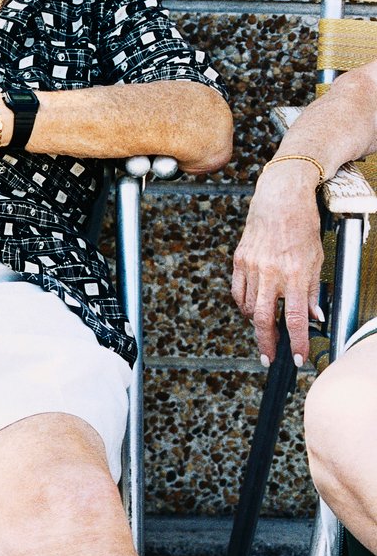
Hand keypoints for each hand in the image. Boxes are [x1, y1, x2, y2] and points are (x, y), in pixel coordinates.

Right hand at [232, 166, 327, 365]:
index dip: (297, 341)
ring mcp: (252, 267)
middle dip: (267, 343)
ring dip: (258, 321)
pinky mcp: (239, 260)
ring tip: (265, 327)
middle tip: (268, 358)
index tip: (297, 357)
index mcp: (296, 274)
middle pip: (265, 319)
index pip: (296, 317)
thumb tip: (314, 315)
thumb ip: (314, 289)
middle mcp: (272, 273)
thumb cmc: (303, 225)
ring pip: (250, 307)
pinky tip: (252, 307)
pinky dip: (244, 304)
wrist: (280, 198)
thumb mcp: (317, 258)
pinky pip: (238, 291)